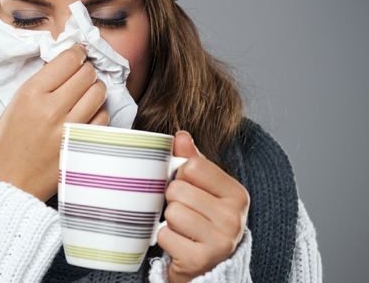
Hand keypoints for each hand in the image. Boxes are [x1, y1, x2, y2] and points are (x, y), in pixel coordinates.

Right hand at [0, 43, 109, 201]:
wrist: (7, 184)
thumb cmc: (6, 144)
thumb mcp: (14, 105)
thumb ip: (40, 85)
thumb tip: (65, 65)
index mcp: (30, 93)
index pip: (67, 60)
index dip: (77, 53)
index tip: (79, 54)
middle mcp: (51, 108)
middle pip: (86, 74)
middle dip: (86, 70)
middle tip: (82, 75)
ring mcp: (69, 128)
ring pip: (98, 93)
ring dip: (95, 89)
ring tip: (87, 94)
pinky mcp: (80, 145)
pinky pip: (103, 118)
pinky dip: (99, 113)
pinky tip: (88, 115)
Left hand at [159, 131, 249, 282]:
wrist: (208, 266)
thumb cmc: (204, 220)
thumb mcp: (204, 188)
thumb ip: (193, 160)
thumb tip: (181, 135)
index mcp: (237, 194)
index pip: (192, 166)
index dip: (182, 176)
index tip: (189, 189)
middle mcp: (234, 218)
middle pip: (178, 190)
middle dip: (173, 200)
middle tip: (185, 212)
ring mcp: (220, 242)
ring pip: (172, 213)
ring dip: (169, 221)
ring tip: (183, 229)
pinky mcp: (200, 261)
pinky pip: (165, 236)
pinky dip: (166, 239)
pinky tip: (179, 244)